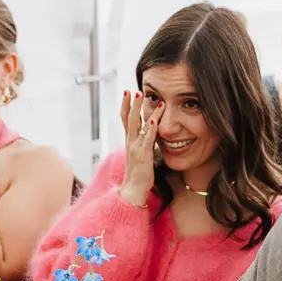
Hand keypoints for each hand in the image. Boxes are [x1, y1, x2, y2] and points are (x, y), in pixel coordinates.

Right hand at [118, 91, 164, 206]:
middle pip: (129, 118)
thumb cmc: (139, 174)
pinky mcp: (143, 155)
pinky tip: (156, 119)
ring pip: (138, 125)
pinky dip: (152, 128)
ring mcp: (136, 148)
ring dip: (141, 109)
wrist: (133, 191)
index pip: (126, 120)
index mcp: (130, 141)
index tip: (128, 92)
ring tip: (143, 96)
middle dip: (132, 103)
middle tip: (134, 89)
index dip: (126, 106)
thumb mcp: (140, 155)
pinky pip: (148, 139)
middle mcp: (130, 142)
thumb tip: (150, 134)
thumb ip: (144, 143)